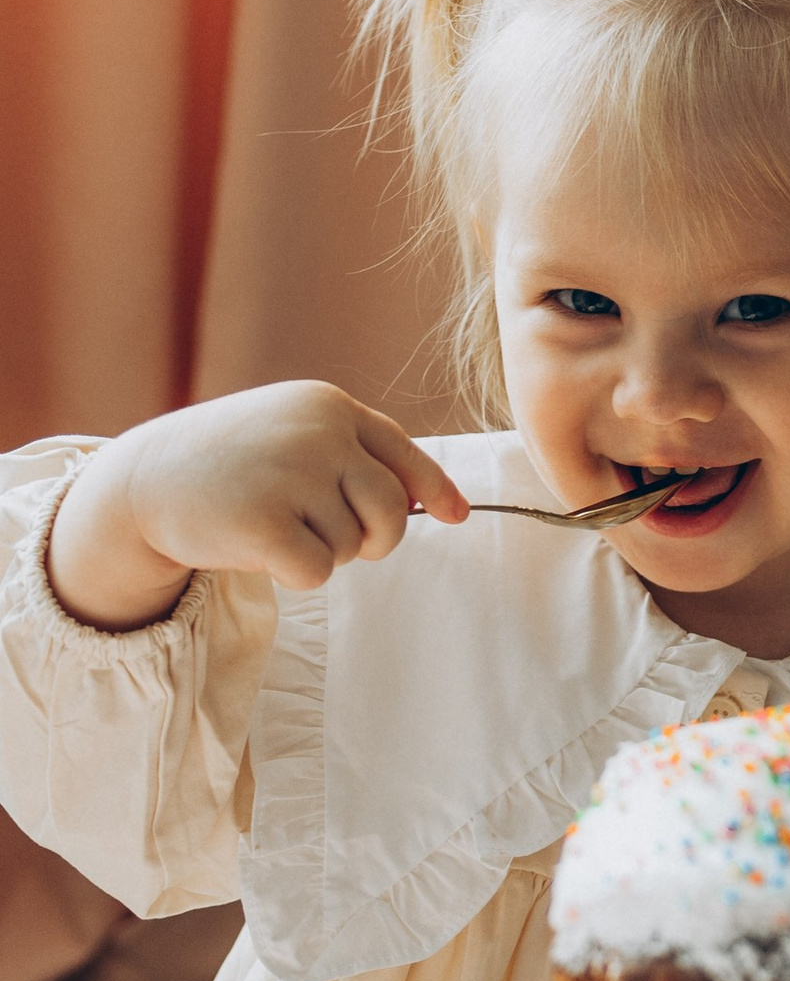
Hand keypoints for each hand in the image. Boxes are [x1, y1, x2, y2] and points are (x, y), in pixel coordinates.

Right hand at [47, 384, 469, 629]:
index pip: (402, 453)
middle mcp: (318, 433)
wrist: (142, 481)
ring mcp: (292, 475)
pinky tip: (257, 547)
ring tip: (272, 524)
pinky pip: (319, 572)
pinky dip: (295, 574)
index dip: (433, 489)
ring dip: (321, 551)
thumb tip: (437, 504)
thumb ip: (355, 458)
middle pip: (390, 509)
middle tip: (330, 538)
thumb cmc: (228, 462)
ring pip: (353, 544)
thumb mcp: (291, 434)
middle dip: (372, 537)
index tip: (455, 515)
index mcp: (328, 406)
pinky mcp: (266, 523)